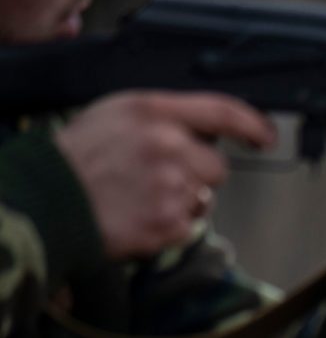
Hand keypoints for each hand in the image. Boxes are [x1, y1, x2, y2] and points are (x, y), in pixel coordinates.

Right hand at [53, 92, 275, 259]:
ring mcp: (170, 185)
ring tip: (140, 197)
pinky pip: (189, 225)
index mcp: (152, 111)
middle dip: (197, 175)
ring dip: (182, 202)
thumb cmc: (78, 158)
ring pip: (204, 199)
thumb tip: (205, 131)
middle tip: (156, 178)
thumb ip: (163, 118)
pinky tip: (139, 215)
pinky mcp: (169, 221)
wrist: (48, 200)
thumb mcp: (116, 115)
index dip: (251, 124)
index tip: (265, 137)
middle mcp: (167, 144)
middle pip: (217, 166)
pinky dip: (169, 226)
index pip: (221, 111)